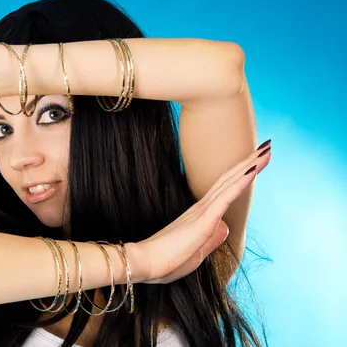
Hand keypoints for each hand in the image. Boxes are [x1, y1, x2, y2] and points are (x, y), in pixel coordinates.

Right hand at [132, 142, 271, 283]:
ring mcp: (202, 213)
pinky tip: (253, 170)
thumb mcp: (196, 253)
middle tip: (267, 146)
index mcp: (199, 216)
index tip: (256, 162)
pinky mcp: (203, 221)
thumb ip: (211, 239)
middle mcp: (200, 208)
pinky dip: (240, 183)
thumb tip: (225, 227)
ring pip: (230, 183)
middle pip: (229, 180)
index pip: (224, 190)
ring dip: (249, 166)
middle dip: (249, 163)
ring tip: (266, 150)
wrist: (143, 264)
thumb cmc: (165, 262)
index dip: (240, 175)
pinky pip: (225, 198)